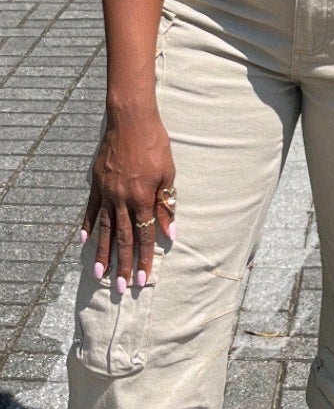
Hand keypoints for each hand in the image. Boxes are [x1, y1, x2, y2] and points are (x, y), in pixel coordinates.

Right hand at [80, 109, 176, 291]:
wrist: (130, 121)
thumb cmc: (155, 145)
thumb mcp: (168, 174)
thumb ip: (167, 205)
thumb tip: (172, 233)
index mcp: (142, 198)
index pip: (143, 235)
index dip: (144, 258)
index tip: (143, 278)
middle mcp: (121, 199)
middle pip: (122, 238)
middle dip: (122, 264)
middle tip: (120, 287)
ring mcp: (106, 192)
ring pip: (104, 229)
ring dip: (102, 253)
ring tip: (99, 274)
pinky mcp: (96, 183)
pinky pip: (92, 209)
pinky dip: (89, 225)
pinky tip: (86, 240)